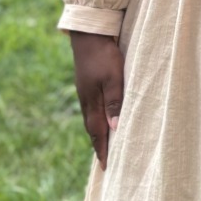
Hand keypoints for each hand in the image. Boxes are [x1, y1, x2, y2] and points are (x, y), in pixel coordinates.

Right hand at [70, 32, 123, 167]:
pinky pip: (92, 108)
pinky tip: (102, 118)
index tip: (106, 167)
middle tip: (105, 161)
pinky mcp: (87, 83)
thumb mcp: (114, 78)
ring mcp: (85, 91)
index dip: (102, 150)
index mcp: (91, 101)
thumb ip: (115, 102)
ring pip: (91, 118)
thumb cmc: (104, 55)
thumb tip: (114, 128)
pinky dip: (97, 119)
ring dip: (97, 133)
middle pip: (92, 128)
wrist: (89, 34)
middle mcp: (86, 99)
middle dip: (98, 145)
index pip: (97, 132)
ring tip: (104, 144)